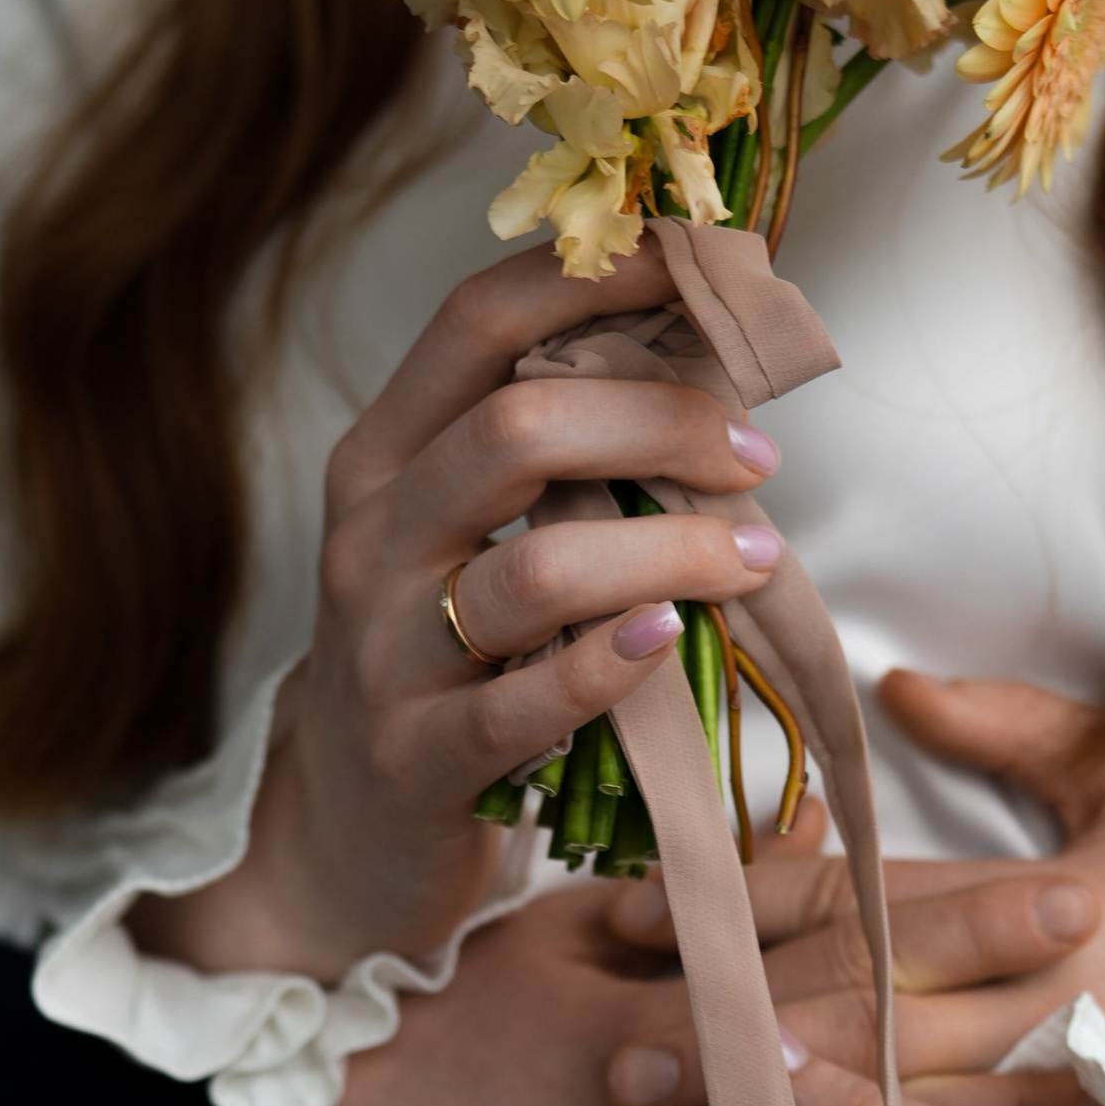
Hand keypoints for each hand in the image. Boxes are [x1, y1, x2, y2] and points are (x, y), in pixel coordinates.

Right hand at [138, 240, 783, 983]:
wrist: (350, 834)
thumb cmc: (444, 662)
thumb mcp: (463, 539)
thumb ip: (550, 456)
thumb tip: (712, 366)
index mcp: (385, 457)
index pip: (479, 321)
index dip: (595, 279)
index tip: (701, 271)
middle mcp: (372, 538)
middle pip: (516, 429)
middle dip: (659, 421)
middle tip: (753, 453)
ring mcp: (385, 651)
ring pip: (536, 568)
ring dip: (668, 551)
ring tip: (754, 557)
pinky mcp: (419, 759)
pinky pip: (525, 703)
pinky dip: (612, 663)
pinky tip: (672, 638)